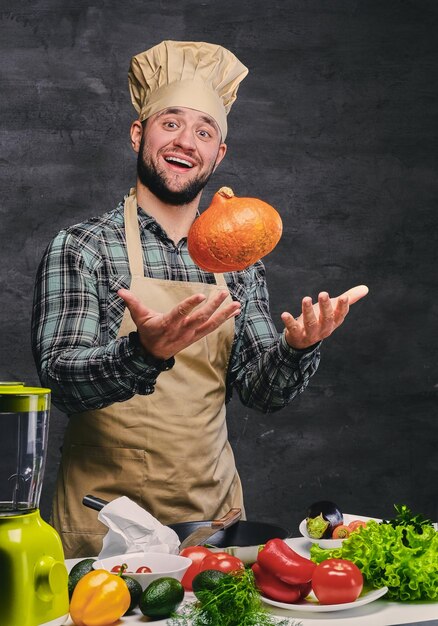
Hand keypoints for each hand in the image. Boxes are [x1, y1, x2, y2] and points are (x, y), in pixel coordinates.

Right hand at [118, 288, 240, 359]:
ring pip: (210, 324)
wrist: (153, 354)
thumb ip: (132, 302)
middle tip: (223, 293)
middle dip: (213, 306)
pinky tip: (235, 311)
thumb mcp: (139, 317)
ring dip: (224, 314)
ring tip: (236, 303)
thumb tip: (120, 291)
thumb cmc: (147, 331)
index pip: (180, 313)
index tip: (201, 295)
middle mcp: (182, 330)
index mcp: (168, 323)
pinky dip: (224, 319)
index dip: (190, 304)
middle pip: (200, 318)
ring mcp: (191, 335)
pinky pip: (213, 327)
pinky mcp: (197, 336)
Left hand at [281, 284, 368, 349]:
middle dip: (325, 307)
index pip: (340, 314)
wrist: (303, 340)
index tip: (344, 297)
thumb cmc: (321, 320)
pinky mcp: (297, 335)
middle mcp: (324, 328)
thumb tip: (366, 288)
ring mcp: (310, 333)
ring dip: (308, 311)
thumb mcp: (334, 309)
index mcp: (334, 321)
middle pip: (326, 318)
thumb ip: (349, 299)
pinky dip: (289, 321)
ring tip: (306, 298)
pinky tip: (284, 314)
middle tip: (323, 293)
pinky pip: (293, 329)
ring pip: (310, 323)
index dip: (342, 307)